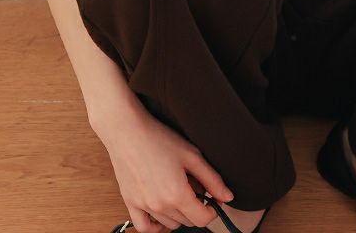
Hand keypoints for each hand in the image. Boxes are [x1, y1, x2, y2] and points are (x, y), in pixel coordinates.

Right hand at [97, 104, 234, 231]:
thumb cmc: (158, 138)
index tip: (212, 200)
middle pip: (188, 222)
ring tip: (179, 190)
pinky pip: (145, 227)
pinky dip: (156, 226)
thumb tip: (227, 197)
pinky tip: (163, 212)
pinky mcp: (130, 203)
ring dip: (179, 214)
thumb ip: (212, 179)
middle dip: (197, 209)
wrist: (127, 131)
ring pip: (170, 224)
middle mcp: (160, 206)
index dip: (212, 210)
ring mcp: (144, 206)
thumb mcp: (192, 155)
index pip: (203, 219)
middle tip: (196, 188)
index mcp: (177, 194)